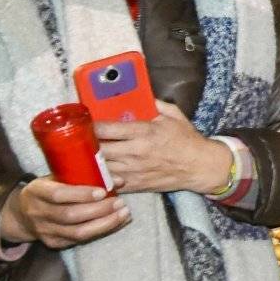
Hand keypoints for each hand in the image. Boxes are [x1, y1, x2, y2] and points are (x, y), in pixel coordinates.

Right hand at [0, 177, 130, 247]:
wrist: (23, 214)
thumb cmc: (49, 189)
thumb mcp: (57, 177)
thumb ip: (84, 176)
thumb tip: (118, 180)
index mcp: (36, 191)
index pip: (58, 194)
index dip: (81, 194)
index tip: (103, 191)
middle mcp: (38, 213)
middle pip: (70, 215)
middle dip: (99, 210)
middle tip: (120, 203)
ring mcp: (44, 231)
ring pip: (77, 232)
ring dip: (105, 223)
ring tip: (124, 214)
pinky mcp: (53, 243)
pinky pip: (80, 240)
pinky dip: (102, 231)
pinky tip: (117, 222)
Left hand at [94, 101, 229, 195]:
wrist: (201, 167)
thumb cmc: (188, 141)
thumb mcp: (175, 116)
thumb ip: (156, 105)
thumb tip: (141, 96)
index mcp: (144, 132)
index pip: (106, 129)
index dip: (90, 125)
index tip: (84, 122)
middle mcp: (136, 152)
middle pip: (98, 148)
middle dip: (85, 143)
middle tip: (78, 138)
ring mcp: (134, 171)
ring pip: (100, 166)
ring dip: (89, 160)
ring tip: (82, 154)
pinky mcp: (136, 184)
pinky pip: (110, 182)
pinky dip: (100, 177)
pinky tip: (95, 171)